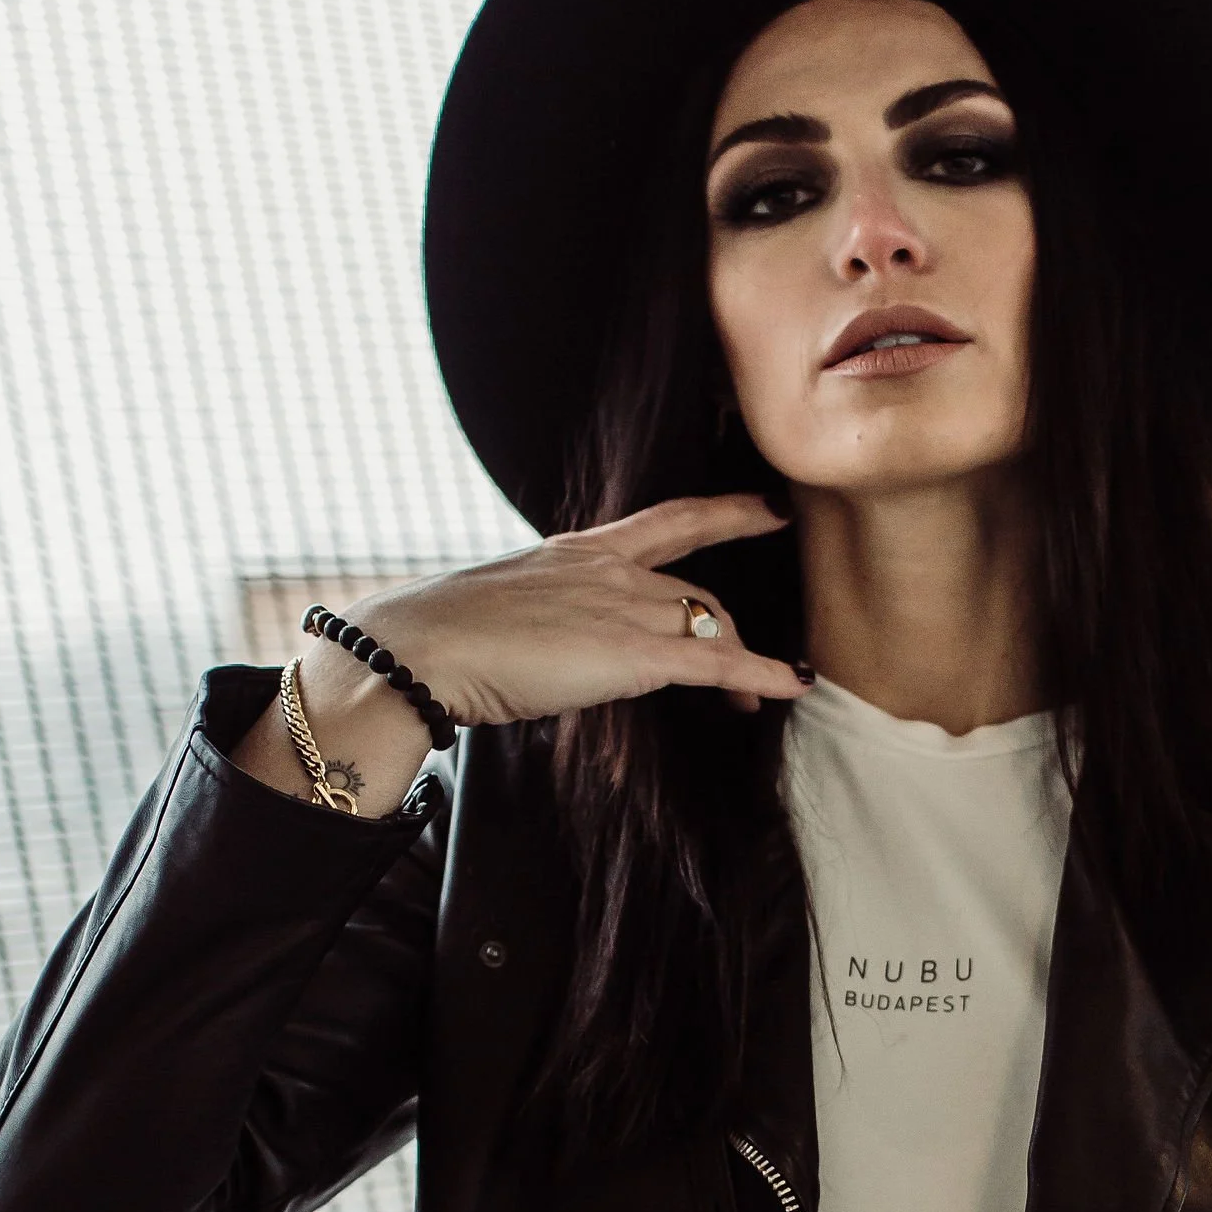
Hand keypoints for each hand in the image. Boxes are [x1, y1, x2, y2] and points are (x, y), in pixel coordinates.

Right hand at [343, 495, 807, 728]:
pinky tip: (789, 685)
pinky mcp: (634, 654)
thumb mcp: (501, 610)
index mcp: (576, 550)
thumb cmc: (440, 637)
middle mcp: (610, 569)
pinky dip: (762, 674)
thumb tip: (542, 647)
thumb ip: (539, 618)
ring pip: (707, 624)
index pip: (668, 523)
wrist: (421, 648)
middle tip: (750, 664)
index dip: (725, 515)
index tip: (765, 510)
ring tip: (753, 701)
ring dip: (738, 663)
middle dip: (726, 627)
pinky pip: (716, 661)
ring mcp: (624, 607)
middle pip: (694, 591)